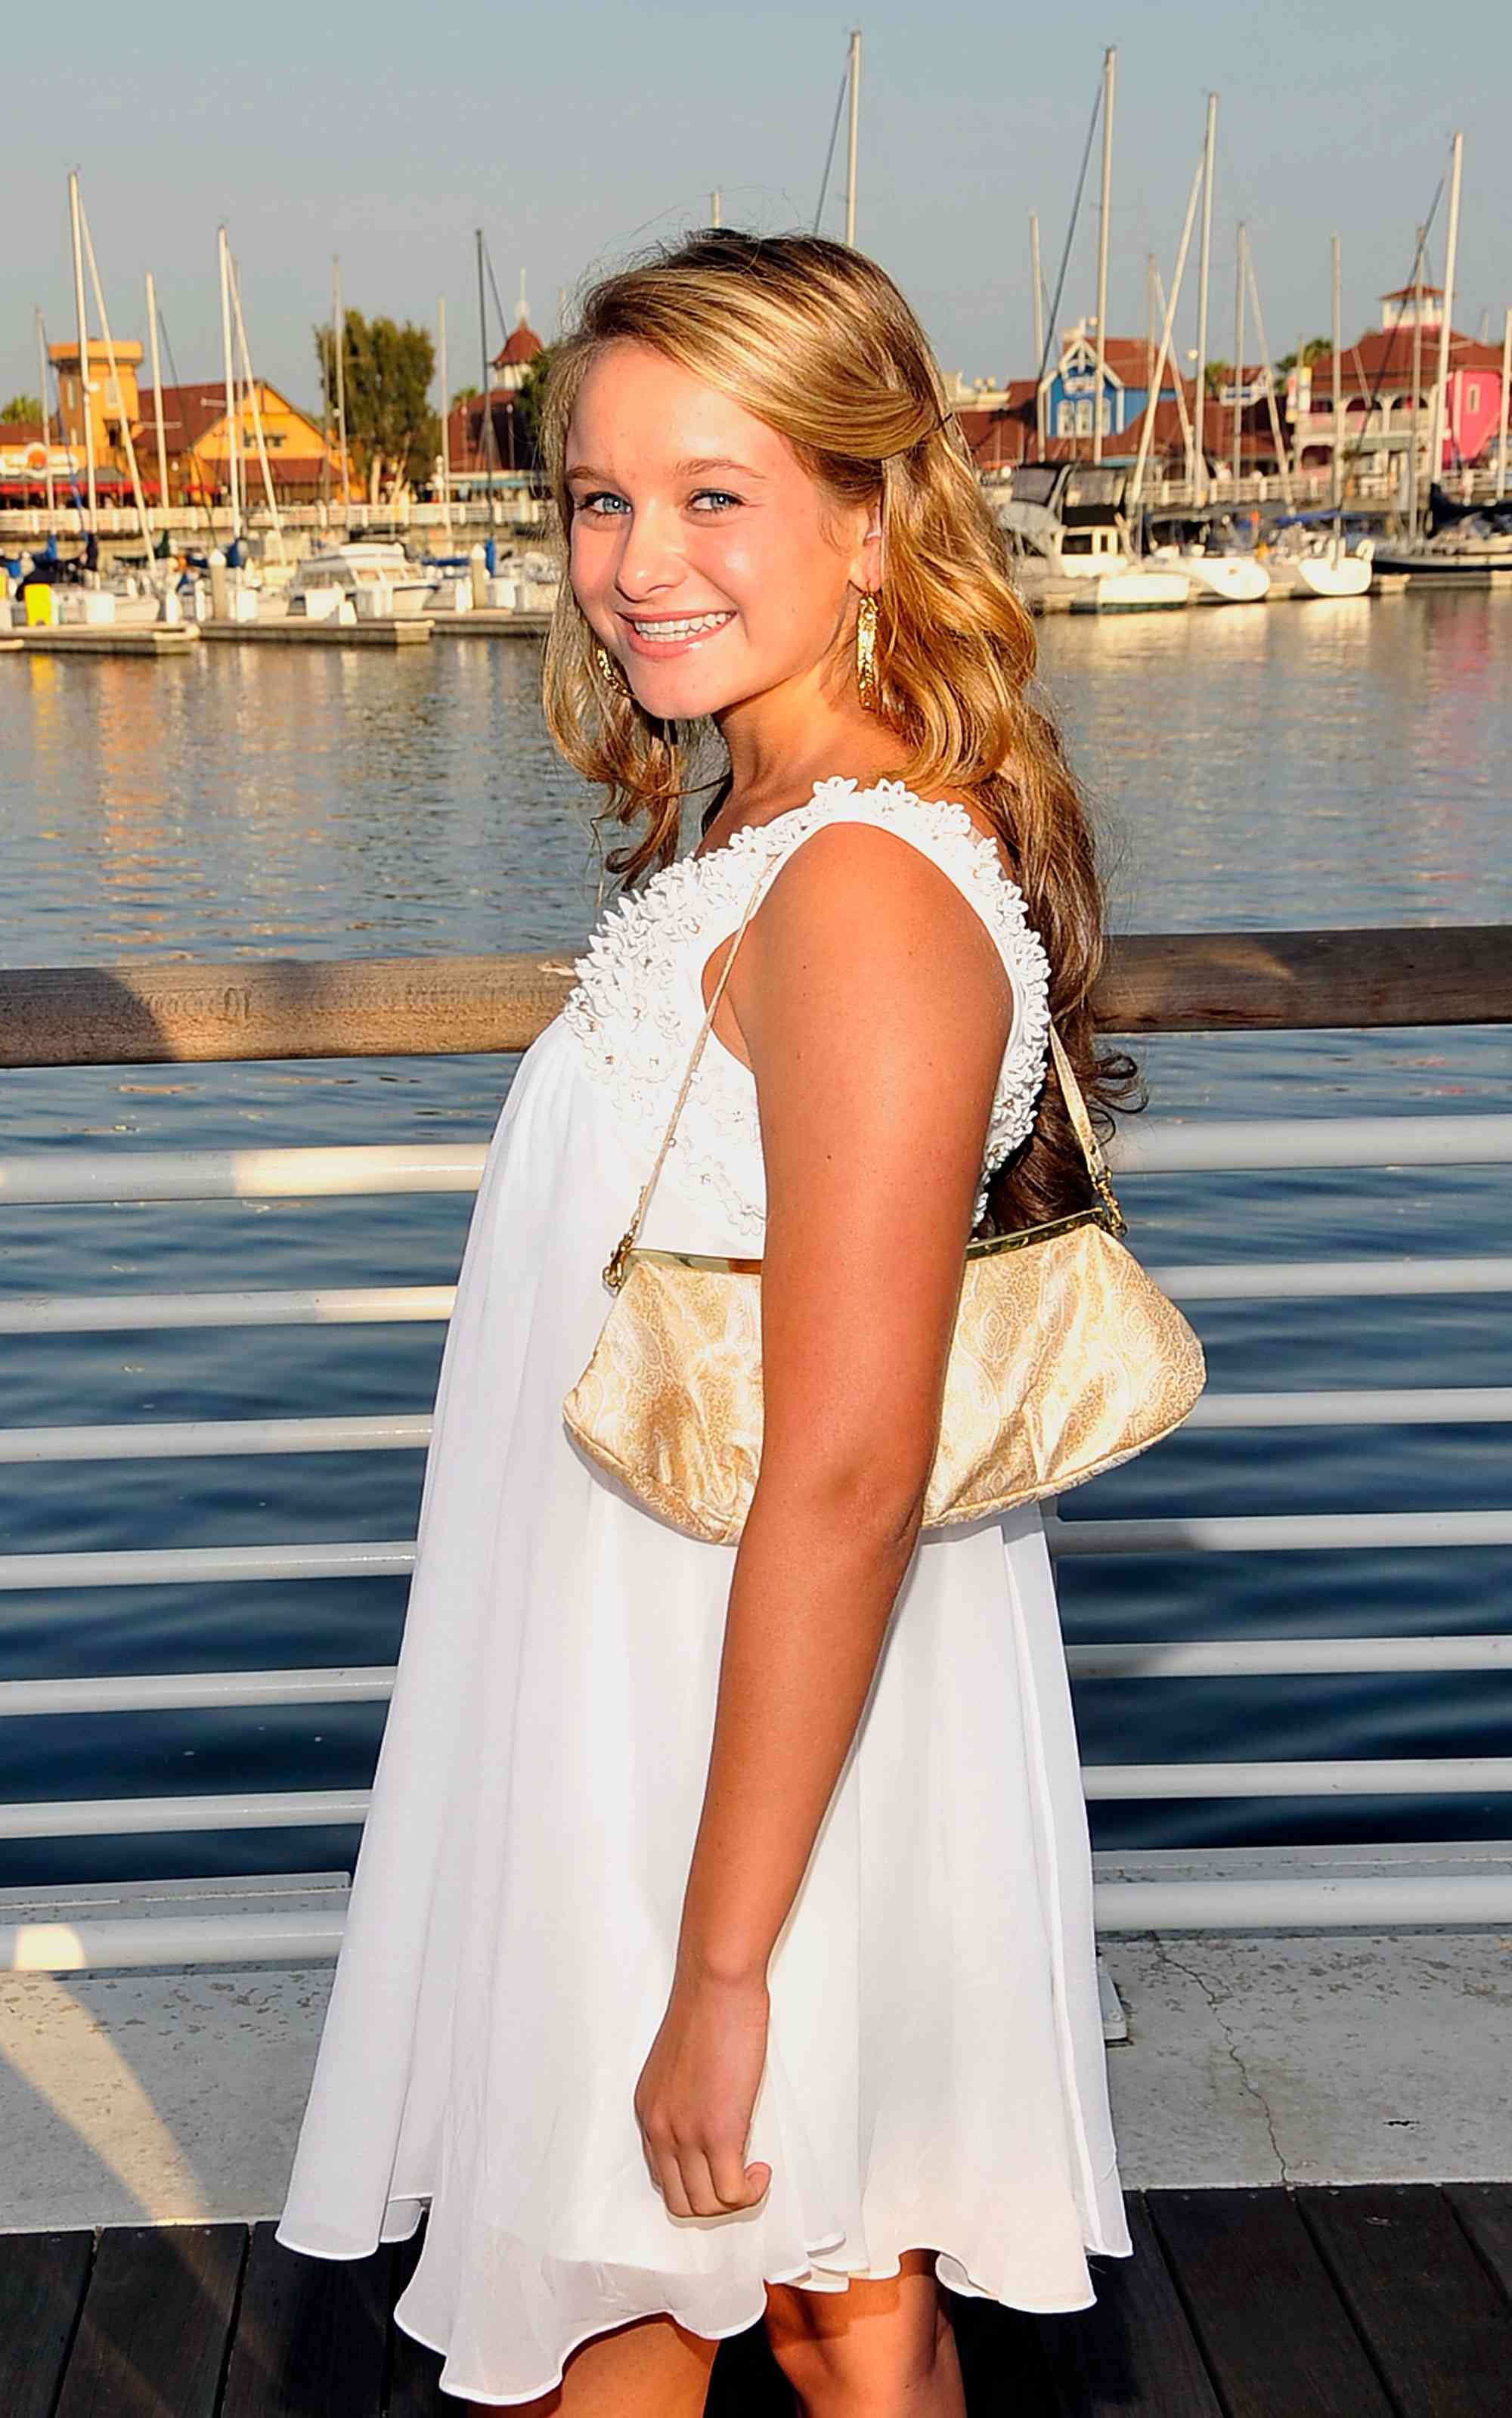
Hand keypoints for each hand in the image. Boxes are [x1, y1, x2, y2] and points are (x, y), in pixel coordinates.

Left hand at [633, 1967, 772, 2217]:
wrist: (715, 1985)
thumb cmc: (706, 2008)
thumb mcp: (679, 2064)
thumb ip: (685, 2097)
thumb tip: (710, 2115)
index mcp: (649, 2111)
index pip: (661, 2176)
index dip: (695, 2181)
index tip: (719, 2167)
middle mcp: (660, 2130)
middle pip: (680, 2202)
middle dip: (714, 2201)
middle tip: (739, 2176)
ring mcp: (686, 2135)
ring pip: (705, 2207)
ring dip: (735, 2200)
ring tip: (753, 2174)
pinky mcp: (718, 2133)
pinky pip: (732, 2194)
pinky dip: (752, 2192)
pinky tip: (762, 2169)